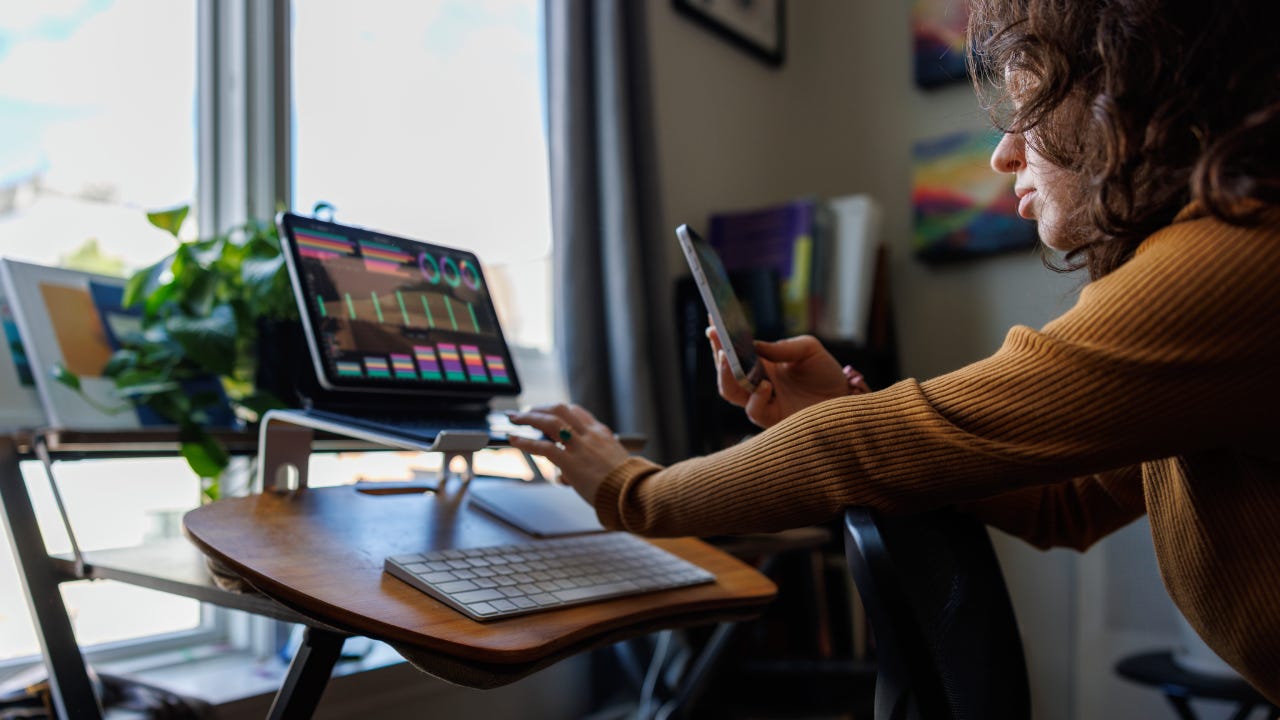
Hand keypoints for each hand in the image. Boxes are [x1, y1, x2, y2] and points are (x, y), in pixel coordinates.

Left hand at [506, 403, 629, 504]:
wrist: (634, 494)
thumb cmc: (625, 485)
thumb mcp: (612, 465)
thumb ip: (589, 465)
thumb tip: (566, 476)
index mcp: (602, 434)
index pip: (577, 412)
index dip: (558, 411)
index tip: (546, 412)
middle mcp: (590, 435)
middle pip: (561, 409)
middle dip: (540, 408)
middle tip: (526, 412)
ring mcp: (580, 447)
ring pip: (550, 422)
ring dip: (529, 418)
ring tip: (515, 419)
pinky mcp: (571, 462)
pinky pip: (544, 447)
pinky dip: (526, 442)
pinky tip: (515, 440)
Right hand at [708, 328, 866, 427]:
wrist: (846, 400)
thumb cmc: (826, 373)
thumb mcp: (808, 349)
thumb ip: (782, 347)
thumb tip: (755, 346)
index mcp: (762, 364)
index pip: (735, 351)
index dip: (721, 338)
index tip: (712, 320)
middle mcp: (757, 382)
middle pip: (726, 370)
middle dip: (717, 352)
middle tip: (715, 335)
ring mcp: (763, 401)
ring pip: (730, 391)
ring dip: (727, 374)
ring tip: (728, 357)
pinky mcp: (773, 420)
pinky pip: (754, 410)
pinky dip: (756, 397)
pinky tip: (765, 386)